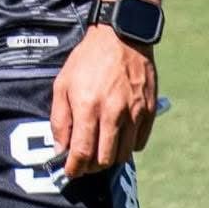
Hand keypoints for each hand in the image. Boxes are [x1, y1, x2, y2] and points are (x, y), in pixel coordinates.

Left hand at [49, 26, 157, 179]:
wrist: (121, 34)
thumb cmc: (88, 58)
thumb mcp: (63, 83)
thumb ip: (60, 119)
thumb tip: (60, 149)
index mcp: (88, 105)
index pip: (82, 152)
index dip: (75, 168)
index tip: (71, 172)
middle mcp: (113, 112)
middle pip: (104, 160)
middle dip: (91, 167)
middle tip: (85, 161)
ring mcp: (134, 112)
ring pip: (123, 155)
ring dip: (110, 158)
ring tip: (100, 148)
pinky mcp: (149, 110)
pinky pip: (139, 143)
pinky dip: (127, 145)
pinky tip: (118, 134)